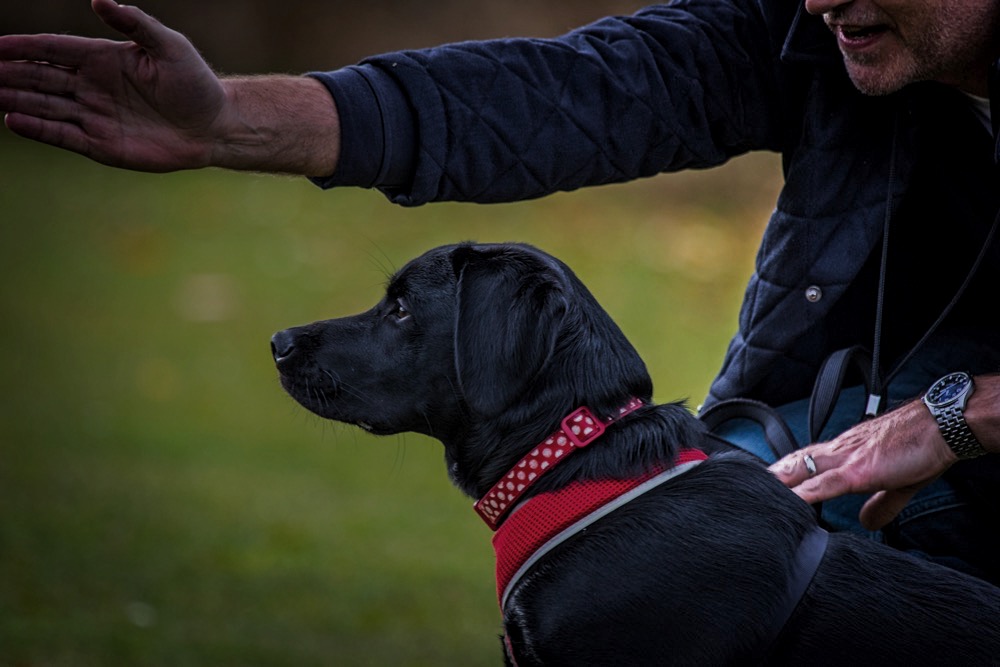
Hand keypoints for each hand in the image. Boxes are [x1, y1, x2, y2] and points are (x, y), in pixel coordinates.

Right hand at [0, 0, 226, 170]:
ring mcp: (94, 115)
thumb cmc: (195, 82)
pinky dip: (38, 129)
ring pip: (45, 105)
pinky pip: (63, 135)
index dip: (23, 46)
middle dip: (10, 73)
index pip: (53, 49)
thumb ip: (134, 23)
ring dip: (16, 100)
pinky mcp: (101, 144)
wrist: (215, 126)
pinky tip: (14, 121)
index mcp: (103, 58)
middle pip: (41, 77)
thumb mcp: (170, 46)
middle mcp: (92, 86)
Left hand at [768, 399, 957, 529]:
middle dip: (767, 477)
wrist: (942, 427)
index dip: (781, 473)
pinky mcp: (858, 470)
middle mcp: (837, 452)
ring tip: (752, 497)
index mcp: (844, 453)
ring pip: (799, 470)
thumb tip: (867, 522)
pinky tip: (790, 503)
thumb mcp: (897, 483)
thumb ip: (879, 504)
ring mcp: (845, 459)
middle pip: (792, 464)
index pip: (804, 462)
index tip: (760, 485)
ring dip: (776, 484)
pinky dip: (805, 494)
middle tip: (740, 489)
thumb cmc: (922, 447)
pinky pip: (824, 484)